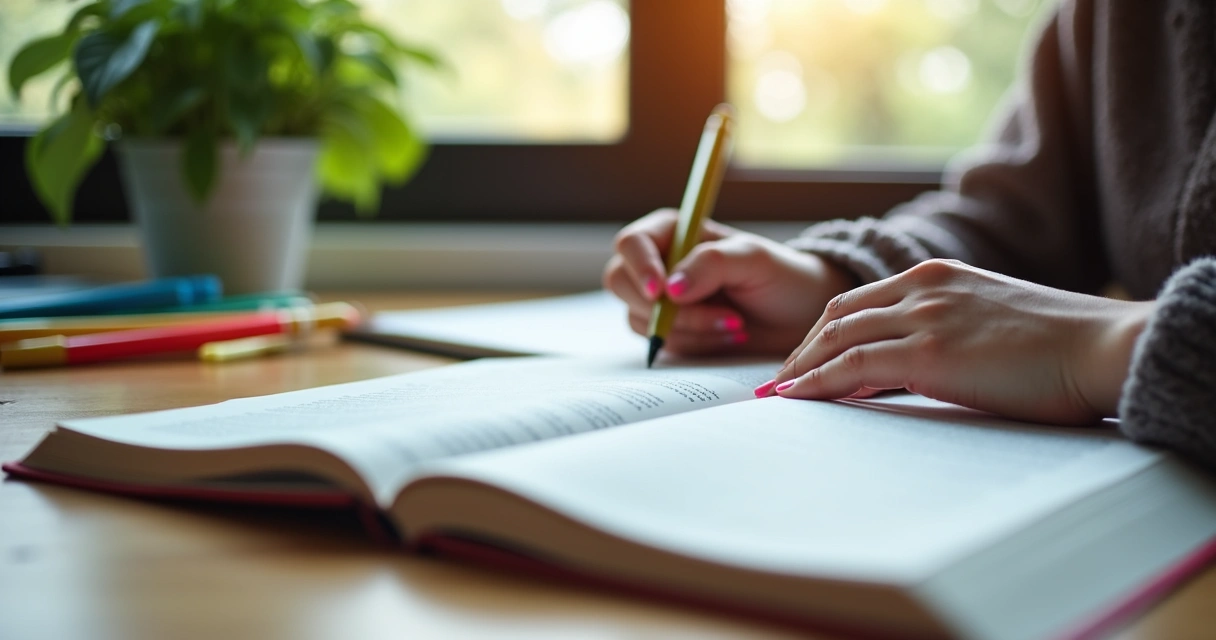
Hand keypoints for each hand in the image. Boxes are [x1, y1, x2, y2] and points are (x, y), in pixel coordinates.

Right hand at [603, 208, 855, 356]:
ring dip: (690, 329)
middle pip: (621, 282)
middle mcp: (659, 264)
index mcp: (673, 233)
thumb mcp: (754, 259)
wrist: (799, 316)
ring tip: (736, 325)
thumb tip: (670, 289)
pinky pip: (660, 344)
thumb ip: (712, 263)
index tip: (663, 293)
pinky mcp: (669, 332)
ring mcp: (660, 301)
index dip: (640, 267)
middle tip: (720, 316)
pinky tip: (727, 337)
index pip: (631, 243)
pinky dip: (694, 344)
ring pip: (641, 319)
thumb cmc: (781, 276)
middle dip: (666, 308)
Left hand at [762, 259, 1153, 424]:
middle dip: (802, 349)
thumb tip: (914, 367)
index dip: (824, 332)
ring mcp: (924, 316)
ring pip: (837, 338)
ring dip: (800, 367)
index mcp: (937, 275)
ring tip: (778, 393)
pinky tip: (797, 398)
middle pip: (837, 315)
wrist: (1102, 348)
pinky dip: (816, 382)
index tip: (802, 357)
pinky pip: (852, 366)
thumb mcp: (988, 324)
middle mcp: (923, 286)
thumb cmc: (1060, 347)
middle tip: (780, 379)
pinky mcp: (930, 351)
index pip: (859, 301)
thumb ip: (946, 333)